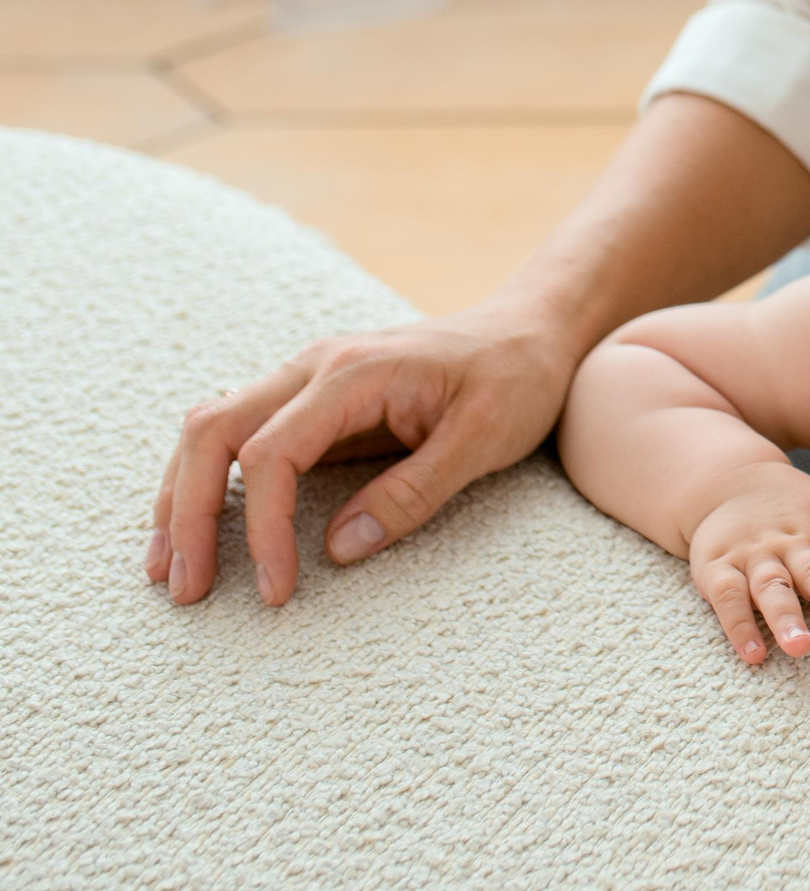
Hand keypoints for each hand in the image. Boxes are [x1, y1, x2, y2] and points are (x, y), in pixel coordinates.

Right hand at [147, 299, 580, 608]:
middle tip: (186, 588)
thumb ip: (414, 492)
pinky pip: (239, 435)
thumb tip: (338, 550)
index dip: (262, 527)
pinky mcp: (312, 400)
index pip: (272, 452)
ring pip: (212, 429)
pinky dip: (208, 481)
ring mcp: (308, 379)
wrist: (531, 331)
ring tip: (168, 570)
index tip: (276, 589)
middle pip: (213, 433)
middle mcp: (316, 366)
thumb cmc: (515, 380)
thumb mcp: (485, 438)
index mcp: (355, 372)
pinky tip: (197, 527)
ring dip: (182, 497)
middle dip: (188, 512)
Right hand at [687, 462, 809, 662]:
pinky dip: (739, 626)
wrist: (729, 480)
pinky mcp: (716, 568)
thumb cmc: (799, 509)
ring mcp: (754, 556)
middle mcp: (794, 545)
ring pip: (771, 587)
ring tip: (801, 648)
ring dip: (786, 617)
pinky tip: (753, 654)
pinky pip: (727, 598)